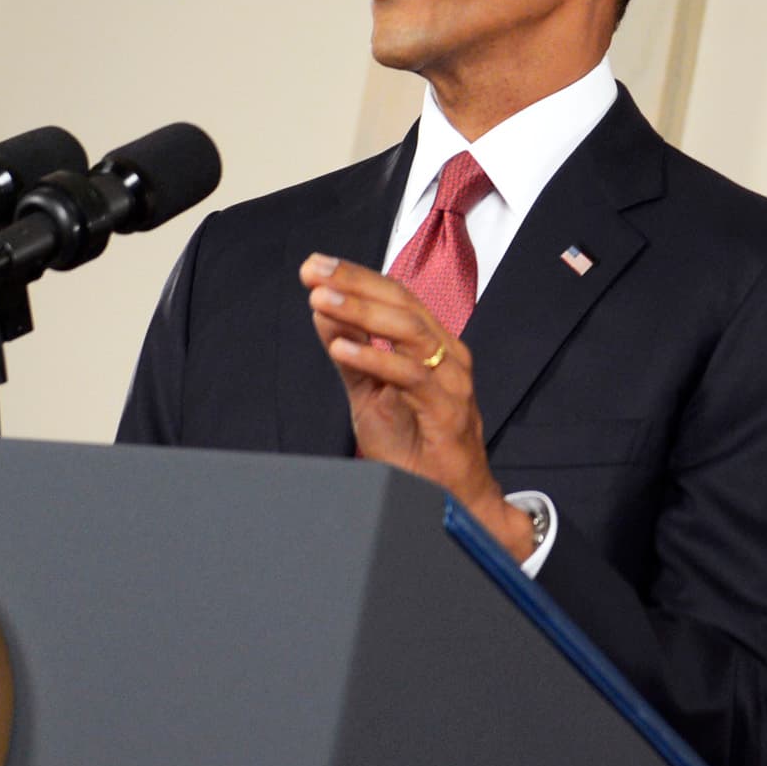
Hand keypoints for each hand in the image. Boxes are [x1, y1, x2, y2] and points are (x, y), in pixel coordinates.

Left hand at [301, 255, 537, 557]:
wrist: (448, 499)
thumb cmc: (413, 447)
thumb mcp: (370, 395)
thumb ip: (351, 355)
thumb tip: (323, 311)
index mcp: (432, 344)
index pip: (394, 296)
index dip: (354, 277)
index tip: (314, 266)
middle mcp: (448, 353)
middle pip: (402, 303)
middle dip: (354, 283)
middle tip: (314, 271)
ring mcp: (452, 380)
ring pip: (409, 330)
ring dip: (361, 312)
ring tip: (320, 300)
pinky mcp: (449, 409)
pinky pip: (410, 375)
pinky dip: (375, 358)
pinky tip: (341, 347)